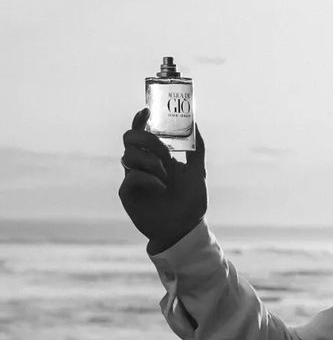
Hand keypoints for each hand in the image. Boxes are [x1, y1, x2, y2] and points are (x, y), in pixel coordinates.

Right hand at [118, 108, 206, 252]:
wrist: (185, 228)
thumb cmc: (190, 202)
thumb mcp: (198, 172)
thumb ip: (197, 148)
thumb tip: (196, 123)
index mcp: (156, 157)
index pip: (142, 132)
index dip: (140, 120)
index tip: (148, 111)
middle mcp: (142, 165)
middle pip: (129, 139)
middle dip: (146, 139)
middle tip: (163, 151)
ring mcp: (133, 178)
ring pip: (129, 156)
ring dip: (151, 161)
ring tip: (166, 175)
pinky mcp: (128, 194)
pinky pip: (131, 177)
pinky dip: (147, 178)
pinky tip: (161, 187)